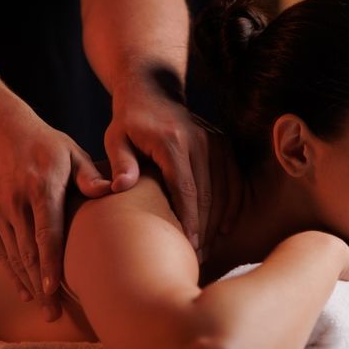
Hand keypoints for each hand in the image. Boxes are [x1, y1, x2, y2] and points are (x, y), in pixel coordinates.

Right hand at [0, 119, 109, 320]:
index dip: (49, 263)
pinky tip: (27, 292)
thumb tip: (111, 189)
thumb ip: (90, 175)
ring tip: (47, 310)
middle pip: (28, 252)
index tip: (53, 290)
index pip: (47, 231)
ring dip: (29, 285)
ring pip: (14, 256)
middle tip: (55, 315)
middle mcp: (15, 202)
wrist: (0, 133)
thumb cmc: (48, 147)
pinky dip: (13, 273)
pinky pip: (1, 251)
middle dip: (41, 287)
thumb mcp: (73, 153)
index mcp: (41, 187)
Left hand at [105, 85, 236, 256]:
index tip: (190, 245)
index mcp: (172, 141)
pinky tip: (222, 229)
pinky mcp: (222, 145)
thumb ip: (120, 163)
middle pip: (208, 194)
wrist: (152, 91)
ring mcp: (214, 142)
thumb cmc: (128, 122)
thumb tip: (121, 187)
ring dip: (218, 222)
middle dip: (204, 229)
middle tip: (197, 257)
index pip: (185, 189)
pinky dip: (230, 206)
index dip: (189, 220)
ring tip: (207, 249)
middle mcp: (199, 141)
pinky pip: (232, 181)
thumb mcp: (115, 139)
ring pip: (224, 191)